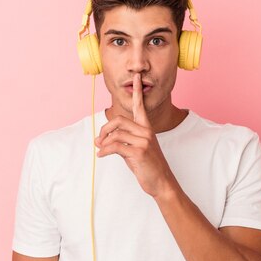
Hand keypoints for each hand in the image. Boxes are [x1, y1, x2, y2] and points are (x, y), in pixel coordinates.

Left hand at [94, 73, 175, 197]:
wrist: (161, 182)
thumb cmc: (148, 166)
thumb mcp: (135, 150)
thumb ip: (122, 141)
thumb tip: (100, 141)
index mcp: (147, 128)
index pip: (140, 106)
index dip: (138, 92)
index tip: (136, 78)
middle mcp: (146, 132)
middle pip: (119, 120)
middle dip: (105, 129)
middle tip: (99, 140)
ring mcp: (143, 141)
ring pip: (115, 134)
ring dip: (103, 143)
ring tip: (100, 149)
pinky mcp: (139, 152)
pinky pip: (115, 146)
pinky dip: (105, 151)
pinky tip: (102, 155)